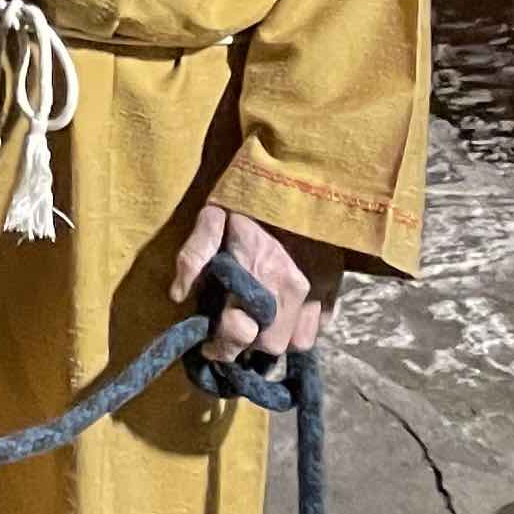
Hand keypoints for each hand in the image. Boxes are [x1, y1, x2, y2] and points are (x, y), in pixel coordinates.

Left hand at [172, 203, 340, 360]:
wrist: (298, 168)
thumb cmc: (248, 190)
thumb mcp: (212, 213)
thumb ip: (194, 254)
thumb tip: (178, 295)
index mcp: (259, 271)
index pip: (241, 333)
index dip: (221, 345)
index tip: (208, 343)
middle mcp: (292, 287)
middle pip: (270, 346)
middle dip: (247, 343)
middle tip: (232, 328)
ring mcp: (319, 287)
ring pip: (298, 342)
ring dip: (275, 337)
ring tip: (258, 321)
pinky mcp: (335, 283)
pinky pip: (319, 326)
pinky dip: (301, 327)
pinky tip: (283, 311)